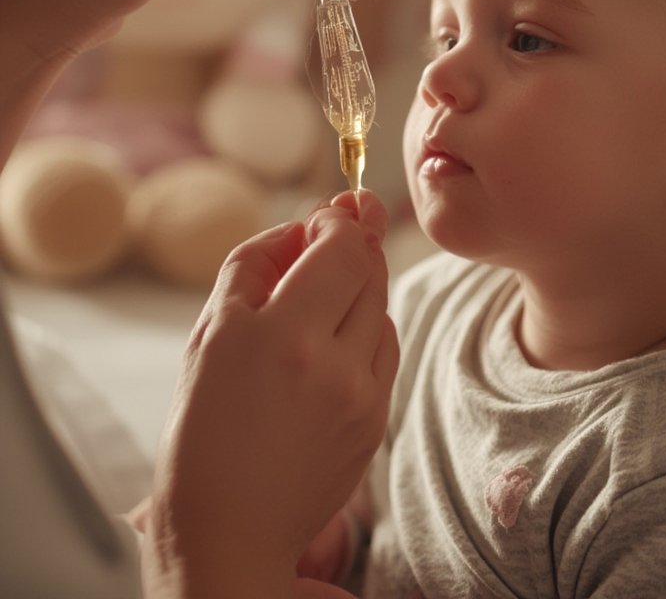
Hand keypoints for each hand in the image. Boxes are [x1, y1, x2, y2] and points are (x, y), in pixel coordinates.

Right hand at [142, 190, 397, 598]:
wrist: (228, 526)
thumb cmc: (204, 425)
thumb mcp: (211, 331)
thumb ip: (255, 263)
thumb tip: (300, 226)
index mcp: (285, 336)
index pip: (344, 250)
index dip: (340, 221)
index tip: (325, 214)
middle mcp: (334, 364)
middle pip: (371, 272)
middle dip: (354, 244)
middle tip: (335, 232)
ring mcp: (363, 397)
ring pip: (382, 309)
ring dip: (360, 287)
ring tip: (322, 293)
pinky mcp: (377, 422)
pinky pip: (385, 350)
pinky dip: (366, 329)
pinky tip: (333, 337)